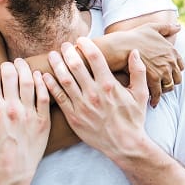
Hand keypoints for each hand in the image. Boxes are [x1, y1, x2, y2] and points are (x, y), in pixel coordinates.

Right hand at [0, 58, 50, 184]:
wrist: (12, 171)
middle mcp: (11, 108)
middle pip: (11, 74)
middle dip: (8, 66)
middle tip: (8, 65)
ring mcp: (29, 113)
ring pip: (29, 80)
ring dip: (24, 68)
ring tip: (21, 64)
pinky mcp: (43, 120)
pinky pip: (44, 95)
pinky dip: (41, 82)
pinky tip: (37, 76)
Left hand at [43, 39, 149, 159]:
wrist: (124, 144)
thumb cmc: (133, 118)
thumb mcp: (141, 94)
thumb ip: (138, 71)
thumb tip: (134, 52)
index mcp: (109, 85)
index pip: (95, 58)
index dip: (86, 45)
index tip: (81, 39)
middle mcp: (94, 93)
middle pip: (76, 66)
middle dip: (68, 52)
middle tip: (64, 45)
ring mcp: (82, 106)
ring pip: (64, 80)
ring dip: (56, 64)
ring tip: (53, 55)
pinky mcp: (73, 117)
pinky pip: (58, 98)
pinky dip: (49, 85)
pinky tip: (44, 76)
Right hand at [128, 22, 184, 106]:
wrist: (122, 46)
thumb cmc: (135, 36)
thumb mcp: (153, 27)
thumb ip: (167, 27)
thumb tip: (179, 26)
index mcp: (172, 51)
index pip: (181, 66)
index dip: (174, 70)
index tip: (168, 73)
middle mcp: (171, 62)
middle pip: (177, 78)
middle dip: (170, 82)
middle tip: (162, 86)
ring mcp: (163, 71)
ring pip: (169, 87)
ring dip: (163, 91)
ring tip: (157, 94)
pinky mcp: (154, 79)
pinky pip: (158, 93)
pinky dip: (156, 99)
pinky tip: (152, 102)